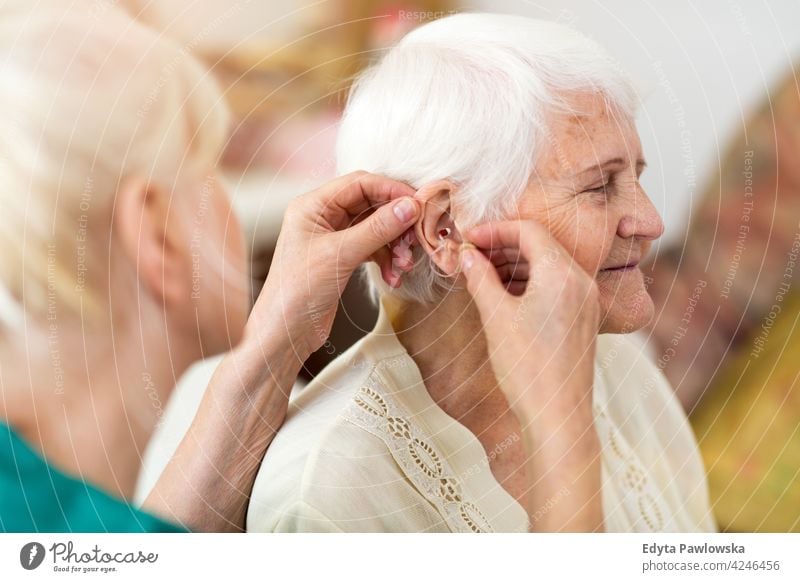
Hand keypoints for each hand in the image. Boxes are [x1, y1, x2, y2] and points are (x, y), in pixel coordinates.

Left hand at [248, 171, 418, 359]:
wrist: (285, 334)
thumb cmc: (298, 290)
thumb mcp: (341, 254)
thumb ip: (378, 228)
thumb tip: (410, 206)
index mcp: (313, 205)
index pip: (360, 183)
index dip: (391, 190)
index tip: (418, 203)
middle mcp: (322, 216)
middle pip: (371, 204)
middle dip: (396, 222)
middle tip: (414, 238)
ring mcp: (333, 238)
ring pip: (376, 229)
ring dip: (394, 245)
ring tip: (404, 264)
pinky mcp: (342, 258)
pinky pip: (373, 249)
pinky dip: (386, 260)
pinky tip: (393, 277)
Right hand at [459, 220, 603, 531]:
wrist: (558, 417)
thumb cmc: (528, 368)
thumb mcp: (496, 317)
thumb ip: (480, 278)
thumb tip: (466, 254)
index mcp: (562, 274)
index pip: (528, 231)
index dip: (495, 230)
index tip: (468, 239)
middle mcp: (581, 281)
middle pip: (541, 244)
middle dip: (504, 245)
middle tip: (471, 254)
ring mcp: (586, 301)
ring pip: (549, 265)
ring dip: (516, 263)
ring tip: (482, 273)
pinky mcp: (583, 319)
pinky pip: (557, 285)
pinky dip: (530, 281)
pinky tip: (504, 294)